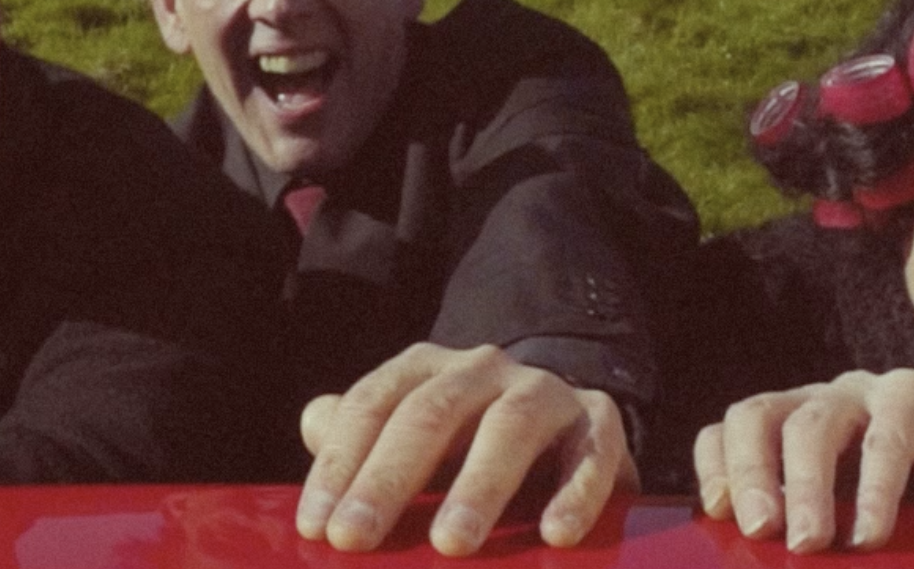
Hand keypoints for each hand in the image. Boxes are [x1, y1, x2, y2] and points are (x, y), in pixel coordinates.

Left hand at [292, 343, 632, 555]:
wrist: (561, 429)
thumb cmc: (461, 446)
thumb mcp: (407, 436)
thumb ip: (356, 432)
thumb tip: (313, 423)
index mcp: (425, 369)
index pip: (372, 405)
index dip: (340, 464)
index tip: (318, 526)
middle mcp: (482, 369)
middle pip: (430, 414)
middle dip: (388, 479)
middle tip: (356, 537)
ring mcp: (544, 390)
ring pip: (509, 427)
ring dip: (478, 486)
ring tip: (451, 545)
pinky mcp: (599, 421)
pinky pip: (591, 453)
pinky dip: (576, 493)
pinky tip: (555, 535)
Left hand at [694, 369, 913, 552]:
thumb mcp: (847, 532)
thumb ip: (805, 536)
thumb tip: (760, 562)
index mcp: (791, 431)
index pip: (730, 432)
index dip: (716, 468)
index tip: (718, 516)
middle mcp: (822, 403)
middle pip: (757, 416)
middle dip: (750, 474)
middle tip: (759, 532)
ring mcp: (867, 394)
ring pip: (813, 423)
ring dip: (805, 486)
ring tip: (809, 544)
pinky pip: (887, 435)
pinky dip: (874, 488)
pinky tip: (872, 535)